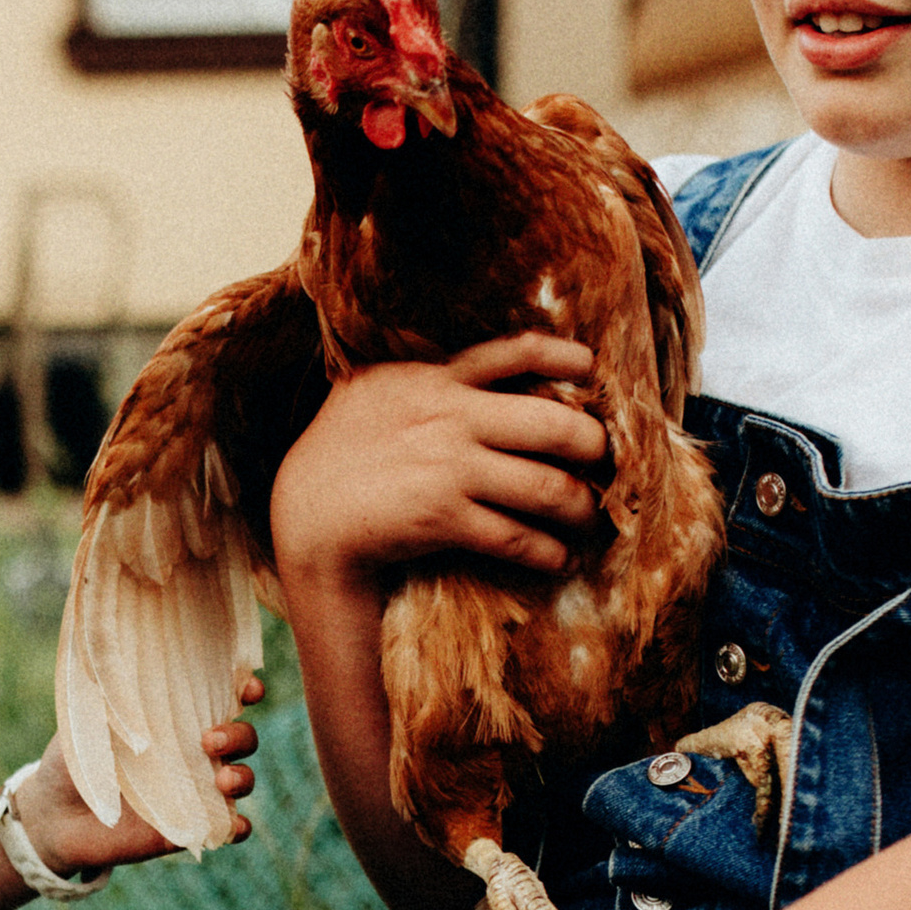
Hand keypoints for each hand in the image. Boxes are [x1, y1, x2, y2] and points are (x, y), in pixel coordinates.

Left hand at [9, 681, 262, 873]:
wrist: (57, 816)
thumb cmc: (75, 759)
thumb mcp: (87, 724)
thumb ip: (108, 702)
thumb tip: (121, 674)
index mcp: (176, 718)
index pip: (223, 697)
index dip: (244, 689)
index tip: (247, 688)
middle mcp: (194, 752)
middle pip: (242, 737)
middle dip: (239, 735)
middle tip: (208, 740)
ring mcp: (196, 791)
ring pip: (242, 779)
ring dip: (243, 778)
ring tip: (221, 781)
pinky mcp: (190, 829)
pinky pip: (227, 829)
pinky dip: (238, 828)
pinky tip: (231, 826)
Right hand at [269, 333, 605, 599]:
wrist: (307, 517)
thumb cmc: (338, 453)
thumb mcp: (373, 393)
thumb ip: (420, 375)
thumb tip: (460, 364)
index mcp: (437, 379)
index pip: (515, 352)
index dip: (564, 357)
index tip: (590, 368)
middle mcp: (452, 418)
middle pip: (555, 424)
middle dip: (594, 446)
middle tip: (603, 461)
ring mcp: (451, 470)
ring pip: (548, 487)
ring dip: (581, 507)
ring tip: (588, 516)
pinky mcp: (445, 519)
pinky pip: (517, 537)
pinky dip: (548, 551)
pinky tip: (558, 557)